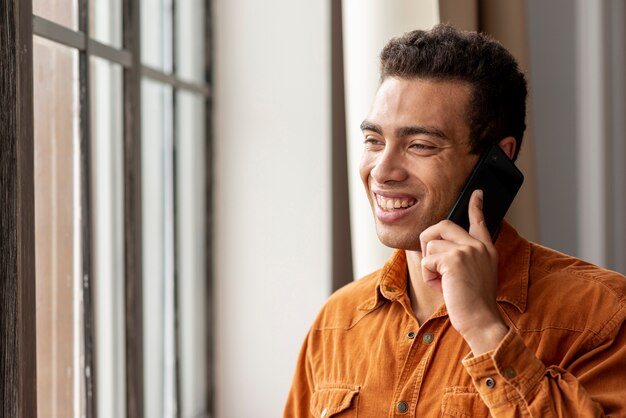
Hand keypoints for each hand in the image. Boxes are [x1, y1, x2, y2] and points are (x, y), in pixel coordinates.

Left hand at [420, 190, 507, 354]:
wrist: (480, 320)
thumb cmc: (473, 303)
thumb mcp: (473, 275)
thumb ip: (461, 257)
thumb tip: (435, 247)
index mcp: (486, 249)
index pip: (480, 221)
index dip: (476, 206)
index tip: (477, 193)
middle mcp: (478, 246)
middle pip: (442, 226)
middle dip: (428, 240)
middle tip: (431, 261)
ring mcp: (467, 250)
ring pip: (431, 246)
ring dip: (430, 267)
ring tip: (444, 282)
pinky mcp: (454, 259)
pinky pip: (427, 261)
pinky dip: (428, 276)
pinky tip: (442, 287)